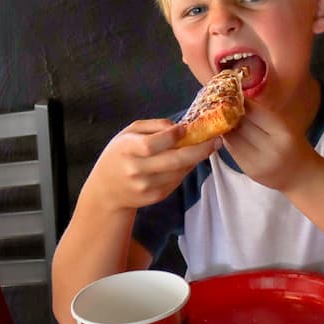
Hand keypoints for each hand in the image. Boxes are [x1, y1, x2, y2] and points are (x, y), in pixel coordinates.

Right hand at [86, 118, 217, 211]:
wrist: (107, 190)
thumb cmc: (120, 154)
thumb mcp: (129, 133)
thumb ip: (153, 126)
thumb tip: (181, 127)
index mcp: (127, 149)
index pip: (152, 144)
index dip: (172, 136)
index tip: (186, 128)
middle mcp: (136, 170)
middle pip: (174, 161)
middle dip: (199, 150)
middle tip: (216, 141)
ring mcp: (147, 186)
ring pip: (180, 171)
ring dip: (195, 159)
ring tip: (204, 147)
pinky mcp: (156, 196)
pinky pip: (177, 180)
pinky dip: (185, 169)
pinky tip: (186, 161)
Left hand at [223, 100, 320, 192]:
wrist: (301, 176)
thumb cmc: (294, 146)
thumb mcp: (286, 126)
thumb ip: (264, 115)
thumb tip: (237, 99)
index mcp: (284, 132)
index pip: (254, 112)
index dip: (240, 102)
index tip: (233, 94)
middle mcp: (272, 149)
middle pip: (241, 125)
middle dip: (230, 114)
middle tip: (224, 104)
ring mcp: (260, 163)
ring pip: (233, 139)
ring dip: (226, 127)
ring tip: (224, 119)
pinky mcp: (250, 171)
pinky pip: (232, 151)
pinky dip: (229, 140)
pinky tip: (231, 134)